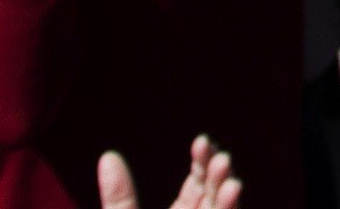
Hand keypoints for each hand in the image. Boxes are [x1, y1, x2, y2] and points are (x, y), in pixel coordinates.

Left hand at [94, 141, 239, 208]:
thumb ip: (119, 196)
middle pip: (214, 197)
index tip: (202, 142)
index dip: (202, 163)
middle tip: (220, 157)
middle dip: (218, 176)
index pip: (198, 186)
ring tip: (229, 177)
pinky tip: (232, 193)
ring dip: (228, 195)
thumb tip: (107, 157)